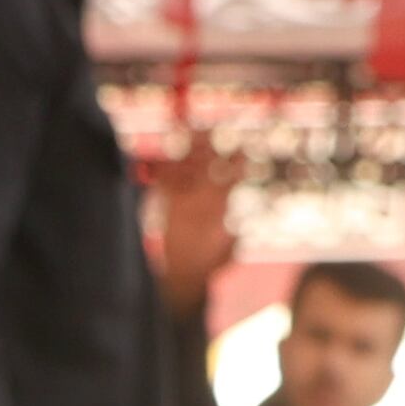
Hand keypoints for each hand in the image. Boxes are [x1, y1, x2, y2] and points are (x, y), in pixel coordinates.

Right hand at [151, 141, 234, 313]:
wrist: (188, 276)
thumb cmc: (211, 265)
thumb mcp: (226, 251)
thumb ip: (231, 239)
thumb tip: (237, 231)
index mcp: (221, 204)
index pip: (231, 177)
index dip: (237, 162)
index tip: (242, 148)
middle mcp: (204, 197)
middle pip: (207, 167)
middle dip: (207, 147)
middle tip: (209, 129)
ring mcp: (186, 200)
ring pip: (186, 170)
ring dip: (185, 153)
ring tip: (186, 133)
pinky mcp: (170, 206)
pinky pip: (166, 184)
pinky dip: (163, 172)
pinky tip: (162, 160)